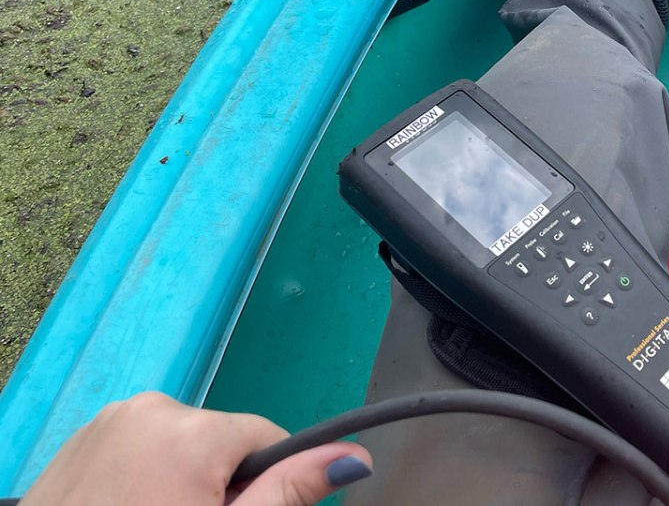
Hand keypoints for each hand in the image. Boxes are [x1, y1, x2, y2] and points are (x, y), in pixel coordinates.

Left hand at [20, 391, 372, 505]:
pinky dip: (140, 475)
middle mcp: (151, 408)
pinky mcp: (79, 437)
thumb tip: (357, 455)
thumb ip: (289, 492)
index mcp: (192, 432)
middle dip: (216, 482)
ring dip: (178, 479)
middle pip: (220, 440)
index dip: (260, 486)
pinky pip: (137, 444)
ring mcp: (108, 420)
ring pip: (179, 442)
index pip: (265, 439)